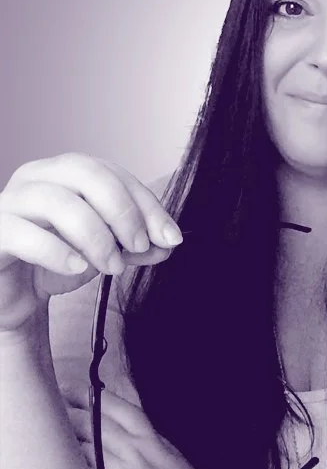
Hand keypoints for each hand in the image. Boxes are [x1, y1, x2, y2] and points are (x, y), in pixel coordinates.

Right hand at [0, 152, 181, 335]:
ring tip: (113, 266)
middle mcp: (35, 178)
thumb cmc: (57, 261)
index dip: (146, 204)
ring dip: (96, 236)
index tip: (169, 237)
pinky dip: (57, 251)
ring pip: (57, 201)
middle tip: (140, 246)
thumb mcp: (107, 251)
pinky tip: (79, 267)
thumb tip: (168, 242)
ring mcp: (9, 203)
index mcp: (65, 172)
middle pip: (86, 174)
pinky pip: (21, 233)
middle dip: (123, 211)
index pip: (113, 173)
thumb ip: (137, 244)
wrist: (14, 295)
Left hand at [67, 389, 219, 468]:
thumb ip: (152, 451)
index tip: (76, 386)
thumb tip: (133, 438)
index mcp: (156, 444)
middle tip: (54, 394)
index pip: (124, 411)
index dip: (98, 397)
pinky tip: (63, 456)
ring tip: (50, 418)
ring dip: (74, 429)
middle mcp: (144, 455)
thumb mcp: (174, 465)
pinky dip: (80, 462)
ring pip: (98, 443)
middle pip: (106, 422)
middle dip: (79, 407)